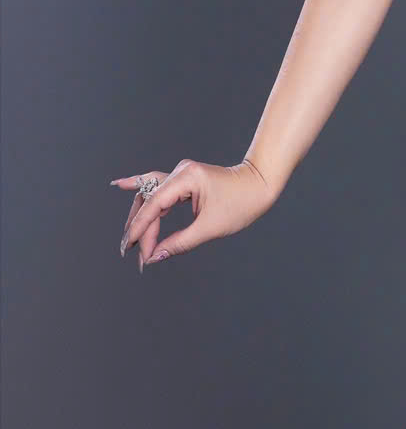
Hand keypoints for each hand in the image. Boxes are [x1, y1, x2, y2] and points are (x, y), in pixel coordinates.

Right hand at [111, 158, 276, 271]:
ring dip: (142, 217)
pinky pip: (159, 188)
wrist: (261, 183)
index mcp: (187, 178)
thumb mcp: (211, 227)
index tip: (131, 250)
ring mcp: (181, 173)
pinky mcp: (185, 179)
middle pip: (149, 201)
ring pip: (151, 195)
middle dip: (141, 228)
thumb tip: (155, 256)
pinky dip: (144, 196)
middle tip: (134, 253)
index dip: (140, 230)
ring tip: (129, 239)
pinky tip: (122, 186)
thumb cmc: (242, 203)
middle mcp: (180, 171)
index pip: (154, 205)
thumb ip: (180, 242)